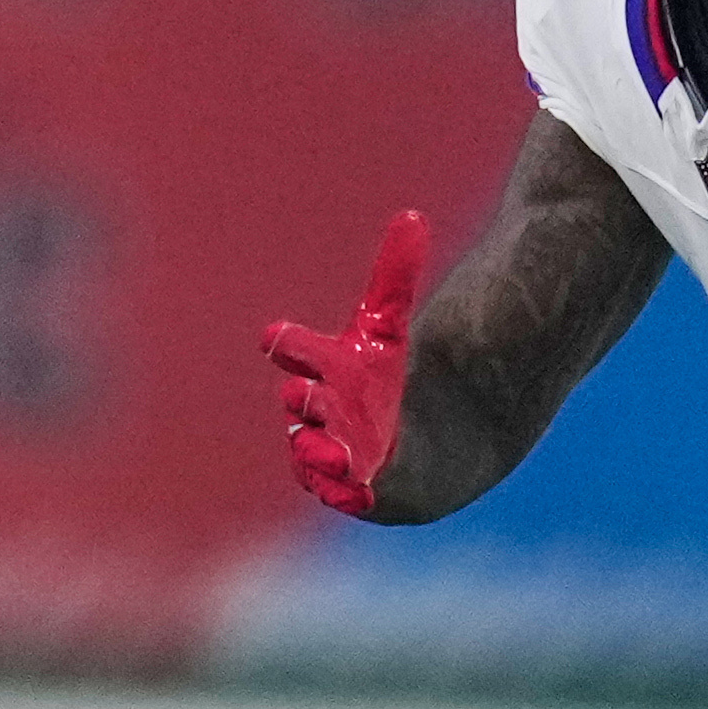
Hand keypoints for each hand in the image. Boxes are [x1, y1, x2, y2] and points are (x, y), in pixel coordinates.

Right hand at [260, 209, 431, 515]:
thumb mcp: (392, 327)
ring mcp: (336, 451)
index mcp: (324, 368)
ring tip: (330, 450)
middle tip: (311, 396)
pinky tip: (354, 481)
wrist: (430, 435)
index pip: (296, 352)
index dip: (287, 346)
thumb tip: (412, 217)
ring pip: (314, 452)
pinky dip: (342, 488)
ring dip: (315, 451)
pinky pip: (341, 492)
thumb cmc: (393, 377)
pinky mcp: (357, 490)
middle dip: (305, 401)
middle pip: (304, 405)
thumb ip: (395, 275)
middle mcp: (323, 410)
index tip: (277, 336)